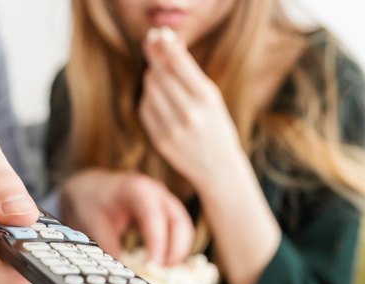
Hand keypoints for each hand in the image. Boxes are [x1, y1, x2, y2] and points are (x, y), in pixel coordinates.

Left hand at [60, 169, 193, 265]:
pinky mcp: (166, 212)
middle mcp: (156, 193)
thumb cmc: (91, 200)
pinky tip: (163, 263)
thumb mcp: (92, 220)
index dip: (158, 241)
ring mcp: (164, 201)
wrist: (91, 187)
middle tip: (162, 271)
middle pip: (179, 221)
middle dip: (176, 249)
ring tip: (163, 271)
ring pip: (183, 227)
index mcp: (137, 189)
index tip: (154, 264)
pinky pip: (179, 230)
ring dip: (178, 250)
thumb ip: (106, 243)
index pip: (154, 215)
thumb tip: (118, 269)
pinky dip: (175, 247)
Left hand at [139, 32, 245, 193]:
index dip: (165, 45)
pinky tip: (155, 95)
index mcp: (207, 97)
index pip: (178, 62)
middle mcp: (189, 112)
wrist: (218, 167)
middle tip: (151, 44)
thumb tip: (168, 45)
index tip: (158, 35)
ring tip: (158, 73)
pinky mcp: (160, 140)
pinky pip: (145, 109)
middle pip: (160, 74)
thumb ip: (190, 74)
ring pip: (150, 89)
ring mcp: (173, 128)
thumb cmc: (216, 126)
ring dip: (151, 77)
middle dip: (154, 57)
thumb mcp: (212, 98)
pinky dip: (148, 98)